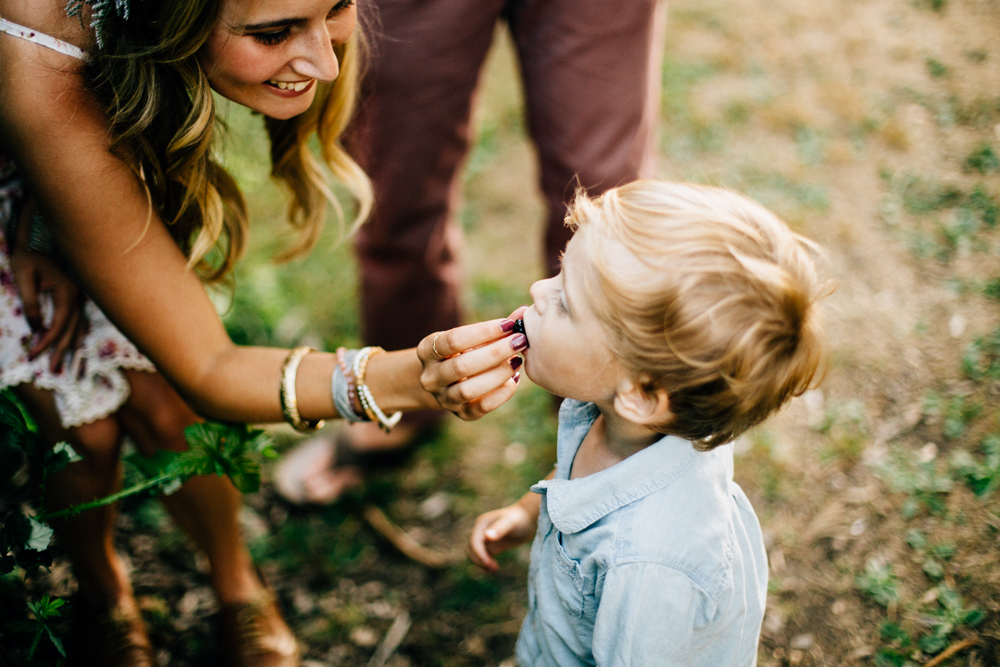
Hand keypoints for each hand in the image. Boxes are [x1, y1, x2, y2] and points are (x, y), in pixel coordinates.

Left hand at [8, 239, 86, 371]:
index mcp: (67, 292)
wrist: (40, 235)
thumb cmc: (29, 254)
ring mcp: (80, 297)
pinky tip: (75, 346)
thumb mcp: (23, 276)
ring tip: (67, 367)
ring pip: (79, 328)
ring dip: (71, 347)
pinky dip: (77, 336)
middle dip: (61, 352)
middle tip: (53, 372)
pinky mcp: (76, 296)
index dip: (46, 341)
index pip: (58, 325)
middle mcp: (78, 297)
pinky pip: (80, 321)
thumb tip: (35, 329)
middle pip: (71, 330)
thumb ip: (31, 304)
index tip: (33, 355)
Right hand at [417, 315, 526, 420]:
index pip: (453, 340)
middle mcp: (431, 377)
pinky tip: (514, 379)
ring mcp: (443, 398)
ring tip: (517, 360)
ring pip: (468, 390)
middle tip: (520, 341)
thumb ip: (495, 328)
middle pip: (461, 366)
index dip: (483, 332)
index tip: (509, 324)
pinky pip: (481, 407)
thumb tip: (522, 312)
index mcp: (427, 350)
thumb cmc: (461, 352)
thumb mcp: (468, 338)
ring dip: (498, 374)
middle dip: (495, 353)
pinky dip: (501, 394)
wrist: (443, 383)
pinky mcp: (460, 413)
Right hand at [468, 502, 537, 571]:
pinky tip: (495, 567)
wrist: (529, 519)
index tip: (487, 563)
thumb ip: (499, 529)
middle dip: (479, 559)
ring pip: (476, 554)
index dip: (478, 553)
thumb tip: (486, 536)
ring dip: (481, 563)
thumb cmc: (520, 519)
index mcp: (481, 523)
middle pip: (472, 549)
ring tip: (494, 569)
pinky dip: (486, 563)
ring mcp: (485, 538)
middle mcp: (481, 530)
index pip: (474, 541)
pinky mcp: (492, 545)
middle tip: (493, 568)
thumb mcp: (510, 523)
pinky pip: (484, 556)